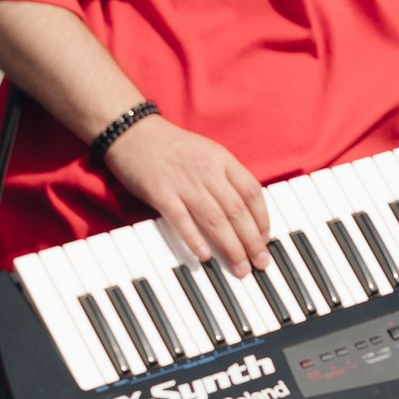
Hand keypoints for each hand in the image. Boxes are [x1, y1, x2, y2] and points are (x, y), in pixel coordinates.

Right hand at [102, 115, 274, 275]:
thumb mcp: (206, 152)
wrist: (132, 131)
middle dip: (252, 240)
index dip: (263, 218)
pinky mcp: (160, 192)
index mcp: (221, 159)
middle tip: (260, 262)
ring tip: (240, 267)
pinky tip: (205, 256)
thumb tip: (245, 211)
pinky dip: (194, 238)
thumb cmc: (170, 146)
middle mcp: (206, 169)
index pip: (252, 191)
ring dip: (231, 246)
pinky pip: (181, 219)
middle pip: (237, 210)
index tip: (266, 238)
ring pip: (215, 218)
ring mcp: (183, 181)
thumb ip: (225, 177)